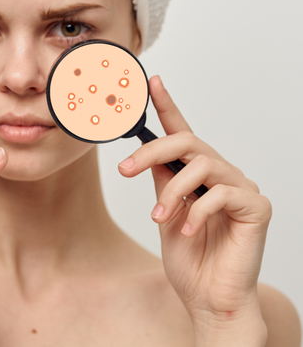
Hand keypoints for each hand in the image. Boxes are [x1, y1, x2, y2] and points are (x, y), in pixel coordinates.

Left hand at [118, 76, 271, 336]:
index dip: (167, 105)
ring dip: (173, 191)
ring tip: (159, 217)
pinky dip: (196, 212)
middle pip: (187, 142)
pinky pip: (220, 194)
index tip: (152, 82)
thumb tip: (148, 151)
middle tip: (125, 168)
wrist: (209, 299)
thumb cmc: (188, 257)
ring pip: (201, 164)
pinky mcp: (256, 206)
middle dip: (152, 151)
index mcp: (198, 172)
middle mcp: (221, 173)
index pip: (182, 131)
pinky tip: (186, 231)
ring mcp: (241, 187)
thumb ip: (163, 179)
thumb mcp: (165, 209)